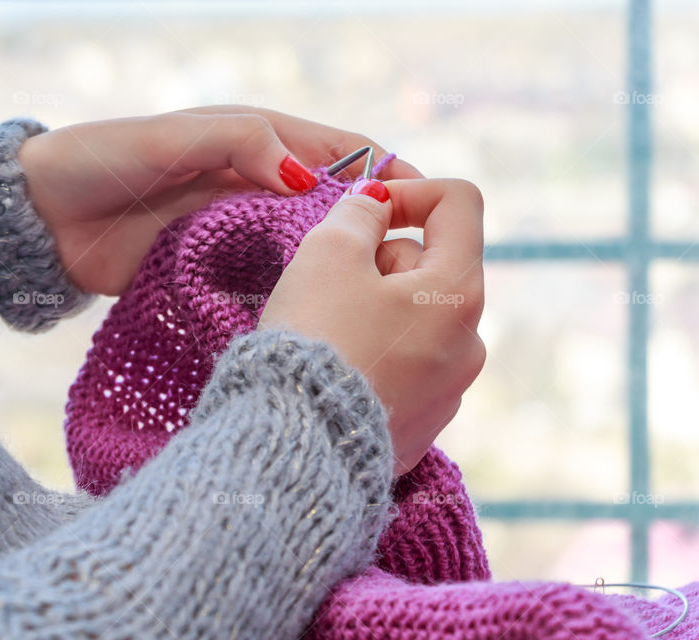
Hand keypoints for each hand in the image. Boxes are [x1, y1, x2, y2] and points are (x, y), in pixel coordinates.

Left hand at [17, 106, 421, 294]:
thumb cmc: (106, 160)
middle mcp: (256, 186)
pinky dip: (293, 294)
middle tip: (405, 269)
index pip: (341, 152)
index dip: (386, 174)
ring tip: (373, 302)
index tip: (422, 207)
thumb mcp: (179, 137)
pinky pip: (266, 281)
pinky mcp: (214, 269)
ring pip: (305, 248)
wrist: (46, 220)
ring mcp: (237, 231)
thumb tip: (310, 179)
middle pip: (332, 206)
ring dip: (336, 269)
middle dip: (371, 230)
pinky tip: (315, 319)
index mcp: (256, 142)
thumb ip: (244, 144)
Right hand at [258, 178, 485, 474]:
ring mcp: (450, 388)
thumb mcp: (328, 253)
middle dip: (380, 259)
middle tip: (329, 282)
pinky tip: (337, 369)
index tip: (363, 208)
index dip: (409, 189)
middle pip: (432, 264)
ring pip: (415, 316)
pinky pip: (405, 364)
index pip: (459, 203)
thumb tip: (375, 202)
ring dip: (375, 306)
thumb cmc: (315, 340)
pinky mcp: (422, 423)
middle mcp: (470, 341)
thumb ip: (358, 212)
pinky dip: (374, 353)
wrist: (298, 443)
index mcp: (458, 292)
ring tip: (329, 331)